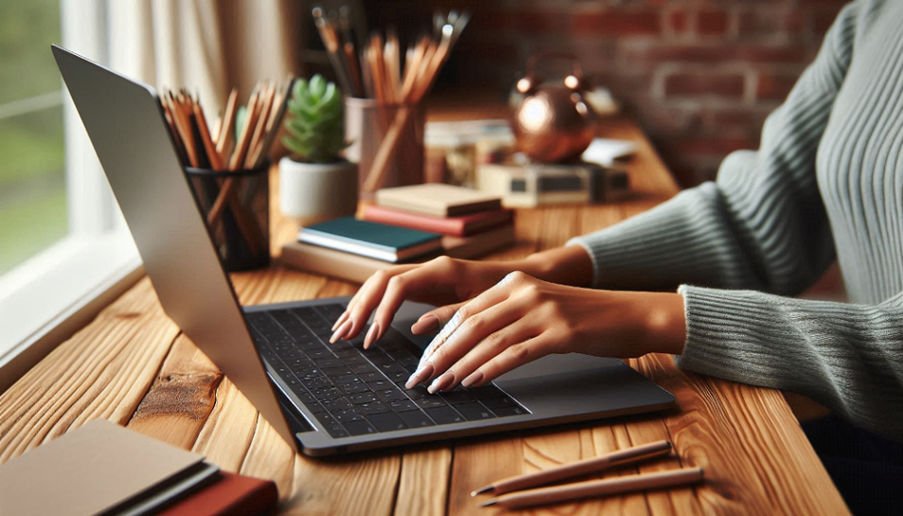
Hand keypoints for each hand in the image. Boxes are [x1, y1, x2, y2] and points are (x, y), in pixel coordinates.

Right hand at [329, 256, 518, 346]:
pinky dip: (370, 306)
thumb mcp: (483, 306)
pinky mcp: (421, 284)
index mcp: (442, 269)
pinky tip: (358, 322)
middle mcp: (427, 267)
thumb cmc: (504, 292)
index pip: (397, 284)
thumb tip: (419, 328)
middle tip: (343, 336)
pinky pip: (388, 291)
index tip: (372, 337)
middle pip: (380, 281)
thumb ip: (451, 315)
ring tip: (341, 331)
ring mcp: (422, 273)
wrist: (517, 278)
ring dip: (358, 306)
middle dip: (359, 308)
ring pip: (379, 284)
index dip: (381, 311)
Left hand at [404, 271, 686, 392]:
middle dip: (440, 354)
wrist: (632, 314)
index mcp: (514, 283)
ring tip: (441, 385)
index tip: (422, 362)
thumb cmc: (584, 317)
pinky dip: (490, 369)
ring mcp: (543, 310)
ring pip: (488, 340)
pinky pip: (516, 352)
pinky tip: (474, 382)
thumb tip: (468, 344)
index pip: (466, 311)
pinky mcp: (560, 332)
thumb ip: (507, 316)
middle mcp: (524, 291)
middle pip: (470, 324)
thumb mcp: (540, 307)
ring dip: (459, 366)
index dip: (439, 338)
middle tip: (421, 377)